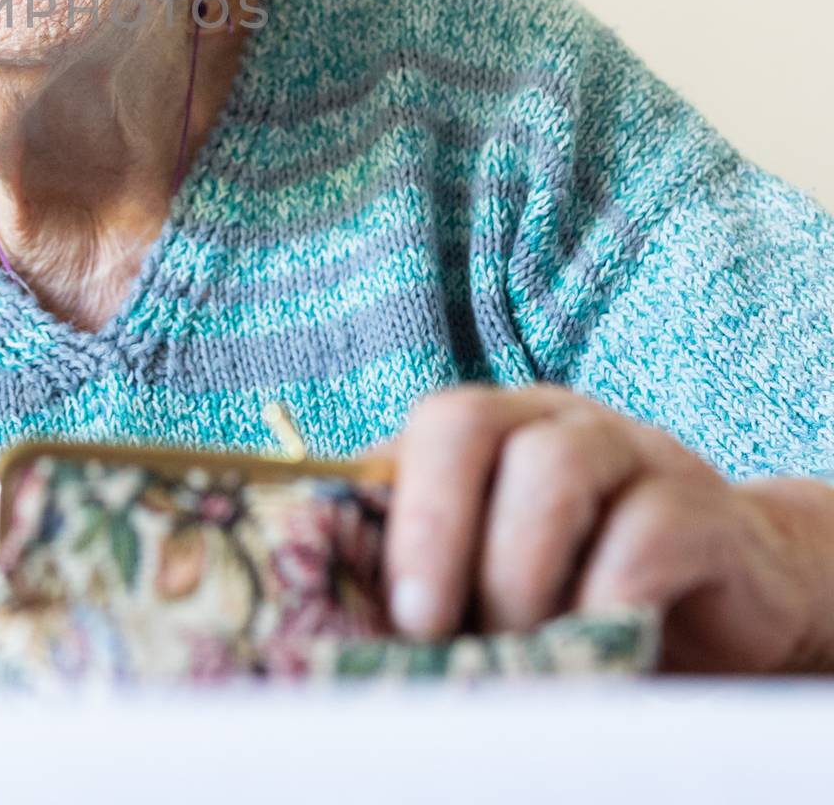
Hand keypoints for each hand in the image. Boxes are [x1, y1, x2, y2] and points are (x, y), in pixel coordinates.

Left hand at [381, 384, 833, 672]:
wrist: (736, 604)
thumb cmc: (583, 591)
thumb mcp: (493, 578)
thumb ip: (427, 572)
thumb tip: (335, 609)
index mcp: (492, 430)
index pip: (423, 427)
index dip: (393, 507)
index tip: (385, 604)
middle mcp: (553, 422)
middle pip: (468, 423)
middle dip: (432, 522)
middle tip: (423, 623)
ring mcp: (632, 454)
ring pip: (552, 469)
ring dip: (516, 572)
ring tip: (517, 647)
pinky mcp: (704, 513)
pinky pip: (648, 533)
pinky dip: (605, 600)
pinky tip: (593, 648)